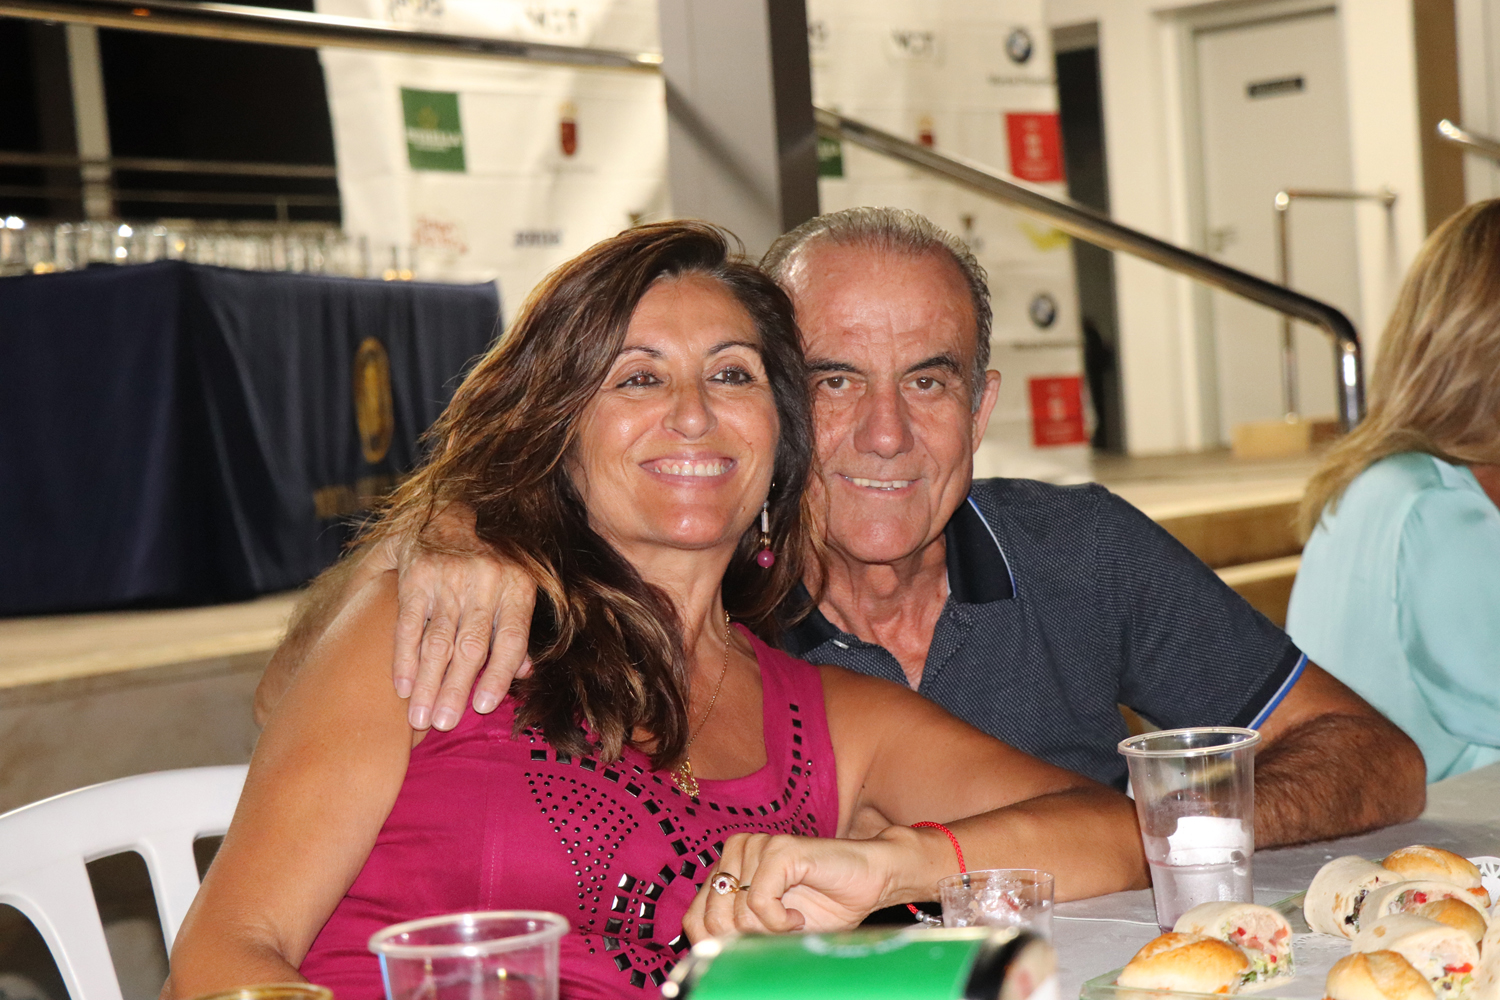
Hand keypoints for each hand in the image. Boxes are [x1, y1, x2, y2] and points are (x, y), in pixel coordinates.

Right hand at [377, 509, 537, 730]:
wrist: (453, 515)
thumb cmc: (491, 564)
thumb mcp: (516, 588)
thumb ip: (518, 629)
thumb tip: (526, 673)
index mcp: (518, 586)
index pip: (511, 639)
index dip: (498, 675)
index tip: (482, 706)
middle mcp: (486, 581)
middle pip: (471, 646)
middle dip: (456, 689)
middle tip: (443, 724)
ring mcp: (449, 577)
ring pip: (438, 640)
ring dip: (428, 683)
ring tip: (420, 717)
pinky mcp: (417, 575)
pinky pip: (410, 624)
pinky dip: (405, 658)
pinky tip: (402, 686)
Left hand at [682, 833, 905, 941]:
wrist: (870, 883)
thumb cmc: (823, 907)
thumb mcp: (770, 928)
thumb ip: (736, 933)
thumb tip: (704, 956)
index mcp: (729, 868)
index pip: (695, 918)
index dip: (717, 945)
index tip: (750, 951)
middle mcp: (737, 852)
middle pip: (713, 917)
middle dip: (747, 939)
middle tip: (777, 936)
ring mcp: (757, 846)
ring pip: (738, 911)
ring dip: (769, 930)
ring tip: (792, 921)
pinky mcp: (780, 848)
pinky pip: (759, 900)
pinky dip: (780, 921)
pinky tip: (798, 916)